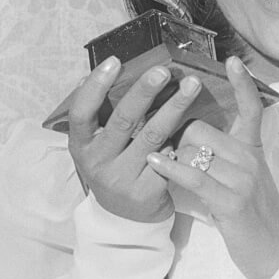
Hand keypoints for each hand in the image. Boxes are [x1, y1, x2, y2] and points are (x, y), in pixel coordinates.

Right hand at [67, 57, 202, 222]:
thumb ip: (100, 116)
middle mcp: (97, 162)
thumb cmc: (115, 167)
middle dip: (145, 92)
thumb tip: (95, 74)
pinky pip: (169, 157)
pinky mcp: (148, 191)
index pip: (82, 112)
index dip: (96, 86)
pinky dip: (182, 137)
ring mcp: (122, 178)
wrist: (126, 217)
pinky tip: (197, 121)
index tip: (114, 61)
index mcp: (81, 146)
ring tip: (192, 85)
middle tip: (164, 70)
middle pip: (123, 121)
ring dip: (174, 107)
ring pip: (152, 136)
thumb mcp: (99, 145)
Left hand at [146, 56, 278, 278]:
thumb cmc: (255, 220)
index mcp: (254, 153)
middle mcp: (250, 160)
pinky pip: (193, 176)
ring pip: (194, 149)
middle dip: (175, 136)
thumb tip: (192, 140)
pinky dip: (170, 168)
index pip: (251, 110)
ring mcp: (242, 179)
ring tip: (152, 161)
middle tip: (158, 147)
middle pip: (202, 128)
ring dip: (168, 155)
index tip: (232, 60)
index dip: (242, 85)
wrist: (277, 255)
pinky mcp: (230, 201)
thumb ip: (227, 159)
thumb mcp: (246, 183)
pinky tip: (153, 164)